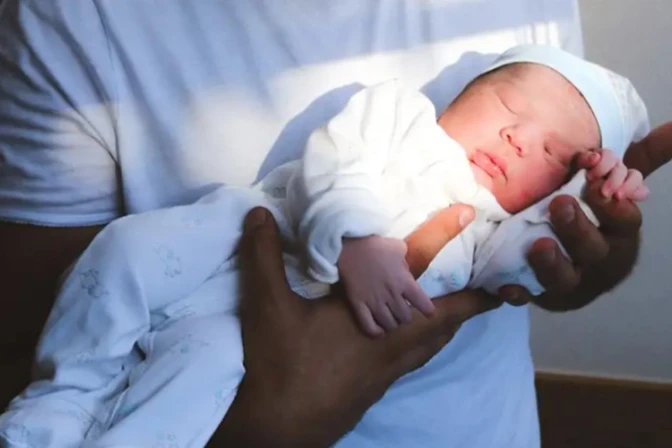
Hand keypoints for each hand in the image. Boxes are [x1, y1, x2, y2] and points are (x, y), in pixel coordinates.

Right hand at [212, 204, 499, 446]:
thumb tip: (259, 212)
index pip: (423, 283)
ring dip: (443, 327)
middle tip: (481, 289)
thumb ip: (264, 256)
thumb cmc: (279, 366)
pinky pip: (408, 363)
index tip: (489, 252)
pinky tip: (397, 343)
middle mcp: (390, 351)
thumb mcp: (266, 307)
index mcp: (377, 323)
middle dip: (467, 307)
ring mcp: (382, 376)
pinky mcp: (370, 393)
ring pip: (427, 349)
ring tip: (448, 310)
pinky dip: (418, 345)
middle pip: (442, 327)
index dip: (456, 259)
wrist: (273, 434)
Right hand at [338, 236, 433, 335]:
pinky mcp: (358, 305)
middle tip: (403, 311)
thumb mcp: (398, 248)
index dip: (428, 311)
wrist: (349, 246)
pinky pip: (369, 326)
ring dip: (393, 324)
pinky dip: (376, 331)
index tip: (429, 313)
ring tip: (391, 319)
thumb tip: (407, 271)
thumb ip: (406, 262)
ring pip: (389, 324)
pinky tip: (379, 330)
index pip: (423, 304)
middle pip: (405, 318)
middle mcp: (392, 295)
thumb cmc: (375, 245)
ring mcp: (374, 302)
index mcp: (404, 281)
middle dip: (406, 317)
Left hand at [500, 121, 671, 309]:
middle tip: (560, 204)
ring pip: (565, 279)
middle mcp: (599, 261)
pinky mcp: (542, 296)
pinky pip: (529, 298)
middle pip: (595, 249)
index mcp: (619, 234)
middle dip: (579, 228)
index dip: (612, 203)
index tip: (596, 182)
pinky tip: (507, 288)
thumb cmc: (594, 220)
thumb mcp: (614, 190)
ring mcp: (571, 283)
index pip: (624, 220)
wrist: (570, 267)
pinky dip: (519, 294)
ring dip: (552, 263)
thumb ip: (639, 161)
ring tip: (538, 245)